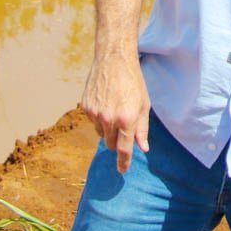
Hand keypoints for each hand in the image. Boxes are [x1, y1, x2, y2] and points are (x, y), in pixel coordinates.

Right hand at [80, 54, 150, 173]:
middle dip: (118, 141)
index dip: (123, 163)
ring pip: (101, 133)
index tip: (122, 170)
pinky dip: (99, 117)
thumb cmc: (133, 82)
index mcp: (126, 119)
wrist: (114, 60)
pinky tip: (106, 102)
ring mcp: (95, 113)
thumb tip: (143, 148)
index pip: (123, 149)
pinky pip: (93, 121)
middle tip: (123, 127)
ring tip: (115, 108)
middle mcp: (109, 118)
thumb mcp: (144, 104)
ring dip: (108, 129)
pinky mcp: (85, 107)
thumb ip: (142, 128)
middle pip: (111, 144)